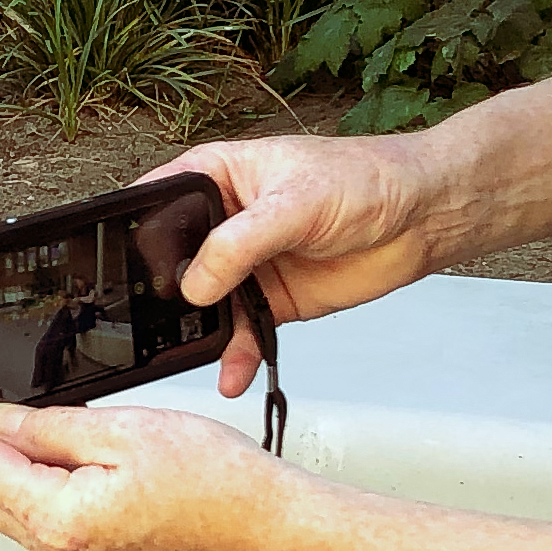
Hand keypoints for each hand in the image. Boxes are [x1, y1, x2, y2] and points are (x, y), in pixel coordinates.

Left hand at [0, 379, 294, 550]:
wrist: (272, 529)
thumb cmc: (220, 485)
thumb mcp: (123, 430)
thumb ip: (49, 427)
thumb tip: (1, 423)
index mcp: (56, 519)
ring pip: (6, 503)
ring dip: (0, 460)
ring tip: (33, 418)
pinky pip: (40, 514)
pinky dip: (33, 478)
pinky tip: (62, 448)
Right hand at [146, 132, 451, 397]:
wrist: (422, 217)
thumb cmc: (365, 179)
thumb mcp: (295, 202)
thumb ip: (238, 243)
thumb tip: (194, 284)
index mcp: (214, 177)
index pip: (156, 204)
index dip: (139, 237)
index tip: (129, 272)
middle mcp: (222, 222)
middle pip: (173, 262)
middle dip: (162, 296)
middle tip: (153, 326)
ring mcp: (245, 264)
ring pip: (203, 304)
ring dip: (197, 333)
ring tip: (191, 356)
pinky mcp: (270, 300)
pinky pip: (240, 332)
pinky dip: (234, 355)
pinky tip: (231, 373)